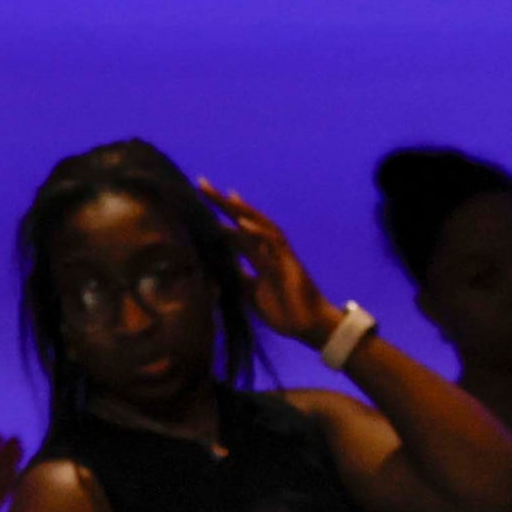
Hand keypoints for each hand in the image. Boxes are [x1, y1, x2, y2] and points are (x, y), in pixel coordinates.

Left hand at [198, 183, 335, 344]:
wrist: (309, 328)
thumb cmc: (285, 312)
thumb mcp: (253, 294)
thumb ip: (240, 279)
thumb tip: (222, 270)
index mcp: (262, 257)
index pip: (238, 230)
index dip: (222, 214)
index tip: (203, 196)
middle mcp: (271, 251)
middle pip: (246, 220)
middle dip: (224, 203)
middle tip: (202, 183)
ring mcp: (281, 256)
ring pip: (261, 226)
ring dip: (242, 210)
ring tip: (223, 196)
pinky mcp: (290, 265)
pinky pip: (273, 245)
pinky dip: (258, 233)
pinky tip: (242, 223)